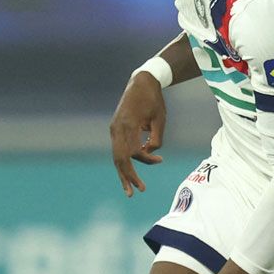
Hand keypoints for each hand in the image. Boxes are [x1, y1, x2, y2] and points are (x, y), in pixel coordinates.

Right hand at [109, 73, 166, 196]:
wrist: (141, 82)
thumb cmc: (154, 100)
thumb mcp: (160, 119)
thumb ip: (156, 138)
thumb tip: (150, 152)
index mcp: (128, 124)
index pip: (134, 152)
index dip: (147, 159)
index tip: (160, 159)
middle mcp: (117, 128)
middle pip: (120, 159)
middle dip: (129, 176)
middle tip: (138, 191)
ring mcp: (114, 128)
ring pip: (116, 157)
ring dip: (123, 174)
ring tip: (129, 190)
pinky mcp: (115, 129)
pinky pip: (117, 149)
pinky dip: (123, 162)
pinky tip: (129, 173)